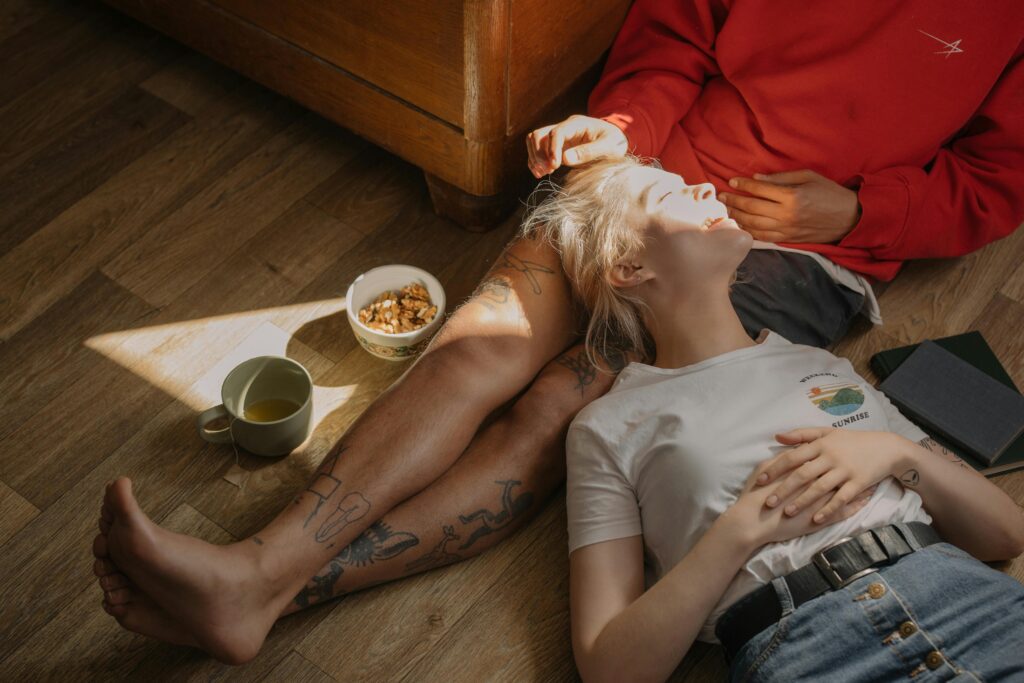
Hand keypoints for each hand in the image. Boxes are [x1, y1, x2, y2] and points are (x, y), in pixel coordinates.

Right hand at [526, 115, 627, 177]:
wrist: (616, 141)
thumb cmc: (615, 142)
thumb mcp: (609, 147)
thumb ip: (589, 152)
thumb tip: (564, 159)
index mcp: (577, 124)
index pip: (557, 133)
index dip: (552, 149)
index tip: (555, 166)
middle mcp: (565, 128)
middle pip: (539, 134)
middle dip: (539, 153)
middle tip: (546, 171)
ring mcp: (559, 137)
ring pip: (535, 141)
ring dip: (534, 157)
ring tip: (543, 173)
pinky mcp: (557, 147)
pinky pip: (538, 150)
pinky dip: (535, 161)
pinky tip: (541, 173)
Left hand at [718, 170, 860, 242]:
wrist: (848, 218)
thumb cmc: (829, 193)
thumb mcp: (808, 177)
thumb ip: (781, 178)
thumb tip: (756, 179)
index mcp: (792, 196)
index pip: (759, 190)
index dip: (743, 185)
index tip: (732, 181)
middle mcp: (786, 215)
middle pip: (751, 207)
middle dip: (733, 201)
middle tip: (722, 196)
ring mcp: (785, 229)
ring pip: (753, 224)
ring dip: (737, 217)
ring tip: (727, 210)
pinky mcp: (787, 240)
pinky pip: (762, 237)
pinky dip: (748, 231)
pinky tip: (740, 225)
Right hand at [719, 463, 873, 549]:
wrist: (756, 520)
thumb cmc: (757, 494)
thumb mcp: (766, 469)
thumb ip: (781, 458)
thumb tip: (789, 448)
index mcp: (802, 467)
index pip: (823, 456)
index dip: (836, 451)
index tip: (848, 446)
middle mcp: (815, 480)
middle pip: (840, 468)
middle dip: (854, 463)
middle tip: (867, 457)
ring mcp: (821, 499)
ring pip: (847, 488)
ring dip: (861, 483)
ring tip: (874, 478)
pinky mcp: (823, 516)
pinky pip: (845, 508)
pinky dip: (857, 503)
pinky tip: (866, 499)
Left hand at [752, 428, 911, 523]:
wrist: (886, 447)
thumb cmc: (851, 441)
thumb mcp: (826, 433)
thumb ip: (801, 434)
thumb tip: (776, 436)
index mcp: (820, 445)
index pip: (792, 457)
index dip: (775, 469)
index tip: (760, 481)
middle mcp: (831, 457)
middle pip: (802, 474)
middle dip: (784, 489)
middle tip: (768, 502)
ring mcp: (845, 470)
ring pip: (820, 488)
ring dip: (803, 501)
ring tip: (787, 512)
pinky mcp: (858, 483)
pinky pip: (841, 498)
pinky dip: (828, 509)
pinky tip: (816, 519)